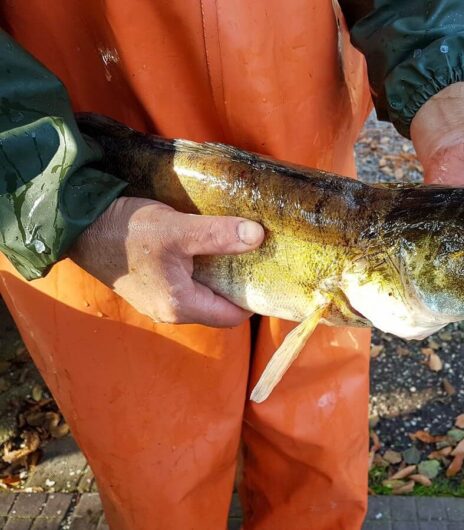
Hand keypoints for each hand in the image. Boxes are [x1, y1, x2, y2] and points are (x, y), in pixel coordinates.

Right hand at [70, 197, 263, 326]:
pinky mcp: (148, 286)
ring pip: (201, 294)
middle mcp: (170, 311)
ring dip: (218, 276)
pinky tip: (205, 247)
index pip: (233, 316)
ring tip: (235, 249)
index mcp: (181, 306)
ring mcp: (157, 300)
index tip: (268, 274)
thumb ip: (219, 235)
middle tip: (256, 258)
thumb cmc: (127, 232)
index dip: (254, 298)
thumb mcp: (179, 230)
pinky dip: (199, 270)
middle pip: (218, 306)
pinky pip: (185, 284)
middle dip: (238, 285)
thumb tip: (258, 236)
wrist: (79, 225)